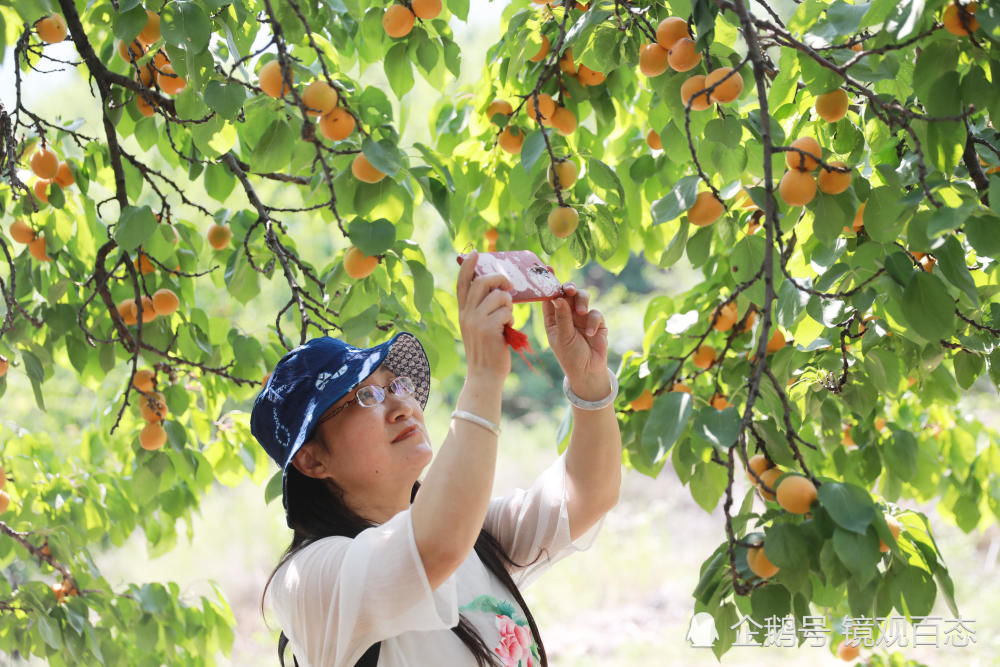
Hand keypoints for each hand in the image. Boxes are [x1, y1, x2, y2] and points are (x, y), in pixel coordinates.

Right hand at [456, 251, 514, 379]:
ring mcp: (475, 321)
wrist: (485, 375)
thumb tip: (499, 289)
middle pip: (482, 282)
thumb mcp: (479, 327)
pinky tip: (507, 329)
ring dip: (509, 304)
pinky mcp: (487, 328)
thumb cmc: (488, 351)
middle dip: (500, 280)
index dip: (468, 266)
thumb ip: (483, 309)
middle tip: (510, 286)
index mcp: (463, 312)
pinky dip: (511, 318)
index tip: (475, 253)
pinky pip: (506, 311)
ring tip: (507, 318)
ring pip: (499, 296)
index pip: (462, 283)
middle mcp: (466, 314)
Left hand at [542, 283, 607, 391]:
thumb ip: (562, 317)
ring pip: (582, 298)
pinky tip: (591, 334)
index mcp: (553, 317)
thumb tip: (558, 298)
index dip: (548, 283)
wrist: (588, 371)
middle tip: (569, 290)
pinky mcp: (597, 322)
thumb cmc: (570, 356)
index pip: (549, 297)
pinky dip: (594, 322)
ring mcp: (582, 317)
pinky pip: (596, 313)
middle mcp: (566, 314)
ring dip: (582, 301)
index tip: (548, 269)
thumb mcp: (562, 337)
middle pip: (567, 293)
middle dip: (569, 288)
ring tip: (581, 312)